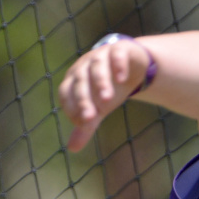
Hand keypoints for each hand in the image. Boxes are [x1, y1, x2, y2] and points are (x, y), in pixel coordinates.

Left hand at [58, 37, 151, 151]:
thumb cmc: (110, 88)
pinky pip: (116, 54)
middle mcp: (84, 66)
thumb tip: (72, 149)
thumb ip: (87, 125)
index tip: (83, 123)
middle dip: (84, 99)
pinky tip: (122, 79)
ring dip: (100, 83)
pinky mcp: (119, 49)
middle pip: (79, 81)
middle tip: (92, 117)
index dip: (72, 107)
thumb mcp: (99, 108)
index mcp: (74, 79)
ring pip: (96, 67)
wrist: (132, 66)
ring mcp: (101, 55)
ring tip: (108, 100)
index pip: (66, 93)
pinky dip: (118, 65)